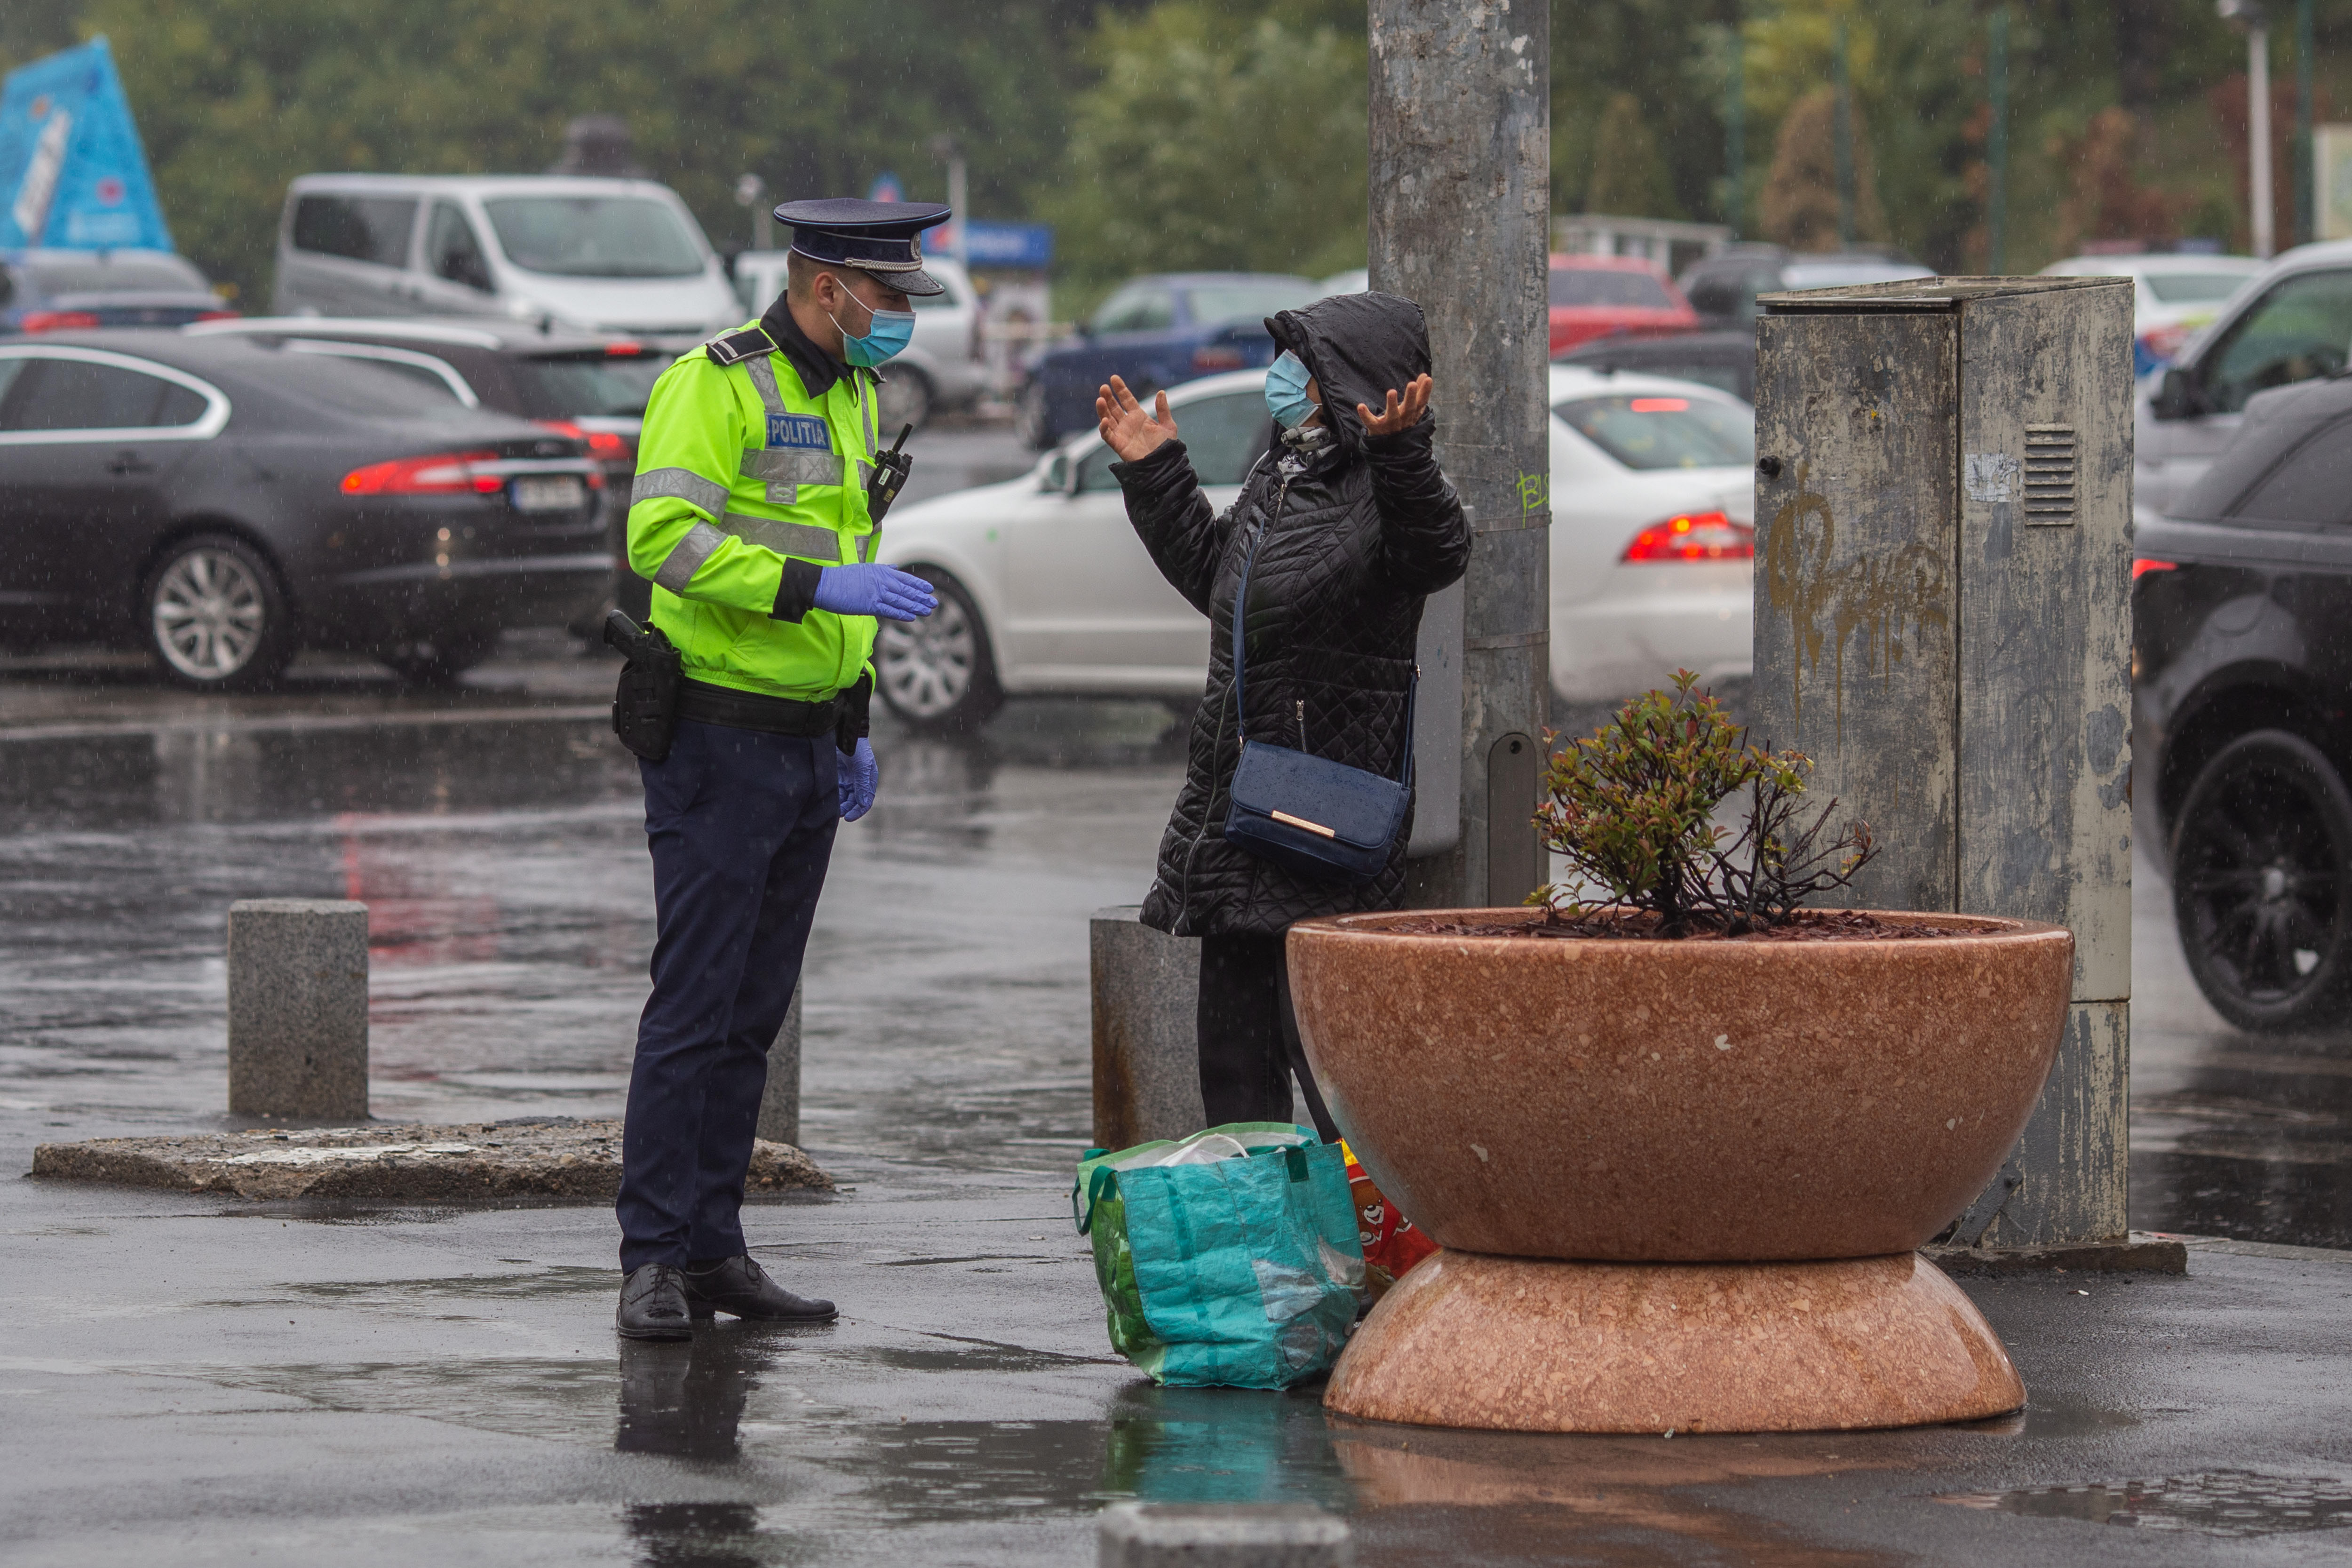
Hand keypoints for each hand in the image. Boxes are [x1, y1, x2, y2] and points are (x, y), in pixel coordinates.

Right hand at [814, 564, 935, 621]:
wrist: (826, 584)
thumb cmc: (843, 578)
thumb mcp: (865, 568)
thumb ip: (882, 569)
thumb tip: (894, 568)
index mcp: (880, 571)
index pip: (904, 577)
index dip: (918, 584)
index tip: (929, 589)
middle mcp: (881, 581)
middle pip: (906, 590)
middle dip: (921, 597)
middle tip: (934, 602)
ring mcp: (876, 593)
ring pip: (901, 601)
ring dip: (916, 606)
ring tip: (928, 611)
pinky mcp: (870, 605)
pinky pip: (889, 611)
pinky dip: (902, 614)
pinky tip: (912, 617)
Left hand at [838, 737, 877, 820]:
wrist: (844, 733)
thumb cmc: (858, 749)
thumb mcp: (862, 766)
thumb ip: (862, 785)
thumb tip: (862, 803)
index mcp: (869, 781)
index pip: (865, 801)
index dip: (858, 811)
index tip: (849, 817)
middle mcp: (859, 782)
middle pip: (854, 801)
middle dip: (847, 809)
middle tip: (839, 814)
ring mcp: (848, 780)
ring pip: (844, 798)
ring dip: (840, 804)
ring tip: (833, 809)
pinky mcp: (837, 777)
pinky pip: (836, 791)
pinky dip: (833, 797)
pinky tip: (828, 799)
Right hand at [1095, 375, 1178, 461]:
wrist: (1163, 464)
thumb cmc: (1166, 447)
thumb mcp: (1168, 425)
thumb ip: (1163, 409)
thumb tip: (1161, 392)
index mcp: (1139, 416)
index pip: (1126, 399)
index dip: (1120, 389)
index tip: (1114, 378)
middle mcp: (1128, 423)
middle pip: (1114, 407)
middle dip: (1108, 397)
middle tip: (1104, 387)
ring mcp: (1122, 433)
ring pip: (1108, 418)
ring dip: (1103, 409)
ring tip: (1100, 399)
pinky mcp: (1118, 444)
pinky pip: (1107, 435)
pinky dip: (1104, 427)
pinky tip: (1104, 420)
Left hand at [1357, 374, 1432, 435]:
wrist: (1391, 447)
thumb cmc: (1402, 422)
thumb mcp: (1412, 408)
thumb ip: (1418, 392)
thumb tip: (1425, 375)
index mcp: (1412, 414)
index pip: (1421, 402)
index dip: (1425, 392)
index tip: (1428, 379)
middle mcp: (1403, 419)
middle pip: (1409, 408)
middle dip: (1411, 397)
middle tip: (1412, 384)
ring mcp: (1390, 425)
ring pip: (1392, 415)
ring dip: (1391, 404)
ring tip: (1392, 391)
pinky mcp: (1376, 429)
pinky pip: (1370, 422)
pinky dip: (1365, 415)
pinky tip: (1361, 406)